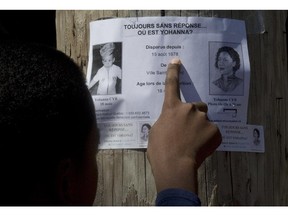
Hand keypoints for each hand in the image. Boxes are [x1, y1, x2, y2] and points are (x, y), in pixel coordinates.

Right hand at [147, 58, 221, 193]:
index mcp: (172, 108)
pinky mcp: (215, 130)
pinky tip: (201, 148)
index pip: (171, 85)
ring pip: (205, 120)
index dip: (173, 72)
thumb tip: (172, 123)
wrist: (175, 165)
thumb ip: (167, 121)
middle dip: (195, 115)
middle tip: (189, 130)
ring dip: (202, 127)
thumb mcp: (156, 132)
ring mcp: (203, 119)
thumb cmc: (160, 150)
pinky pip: (213, 132)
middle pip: (197, 106)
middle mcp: (189, 109)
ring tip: (194, 142)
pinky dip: (209, 138)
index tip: (176, 61)